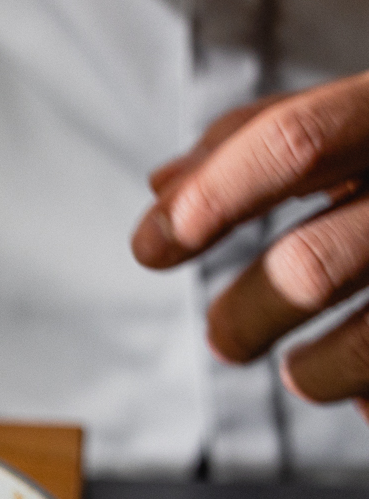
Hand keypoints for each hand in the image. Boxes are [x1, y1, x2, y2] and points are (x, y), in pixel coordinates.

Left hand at [131, 73, 368, 418]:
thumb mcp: (368, 126)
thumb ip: (269, 142)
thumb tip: (165, 187)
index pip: (295, 142)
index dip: (211, 200)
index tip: (152, 246)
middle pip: (313, 265)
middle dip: (243, 317)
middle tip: (225, 338)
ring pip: (360, 348)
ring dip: (312, 372)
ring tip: (303, 368)